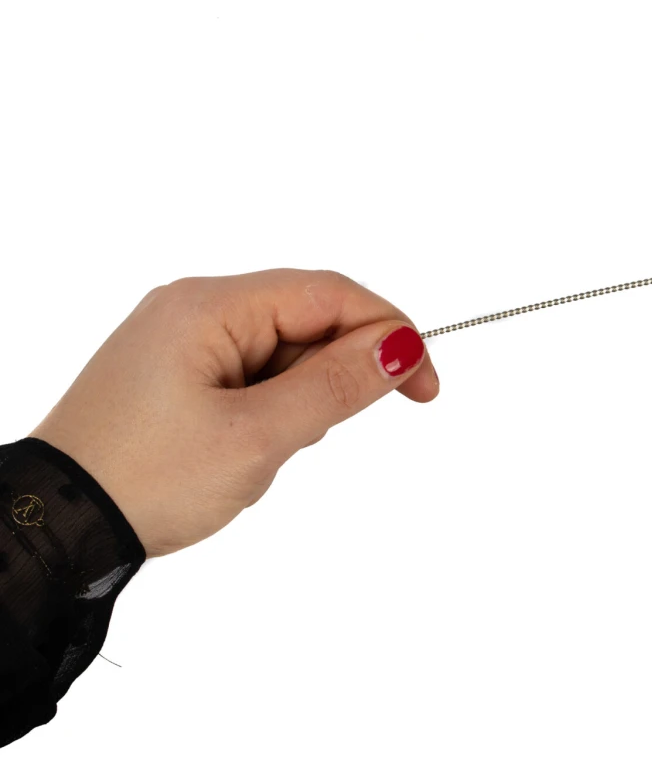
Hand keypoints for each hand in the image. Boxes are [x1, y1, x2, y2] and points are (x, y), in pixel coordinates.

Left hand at [30, 269, 438, 557]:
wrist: (56, 529)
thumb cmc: (143, 479)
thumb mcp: (258, 437)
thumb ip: (337, 386)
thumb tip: (400, 346)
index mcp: (209, 306)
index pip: (329, 293)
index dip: (389, 333)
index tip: (425, 387)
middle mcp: (192, 308)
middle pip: (307, 318)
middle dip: (335, 376)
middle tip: (323, 436)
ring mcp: (179, 340)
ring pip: (282, 352)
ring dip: (299, 400)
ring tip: (262, 453)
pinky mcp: (173, 374)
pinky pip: (251, 376)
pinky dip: (270, 410)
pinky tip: (245, 451)